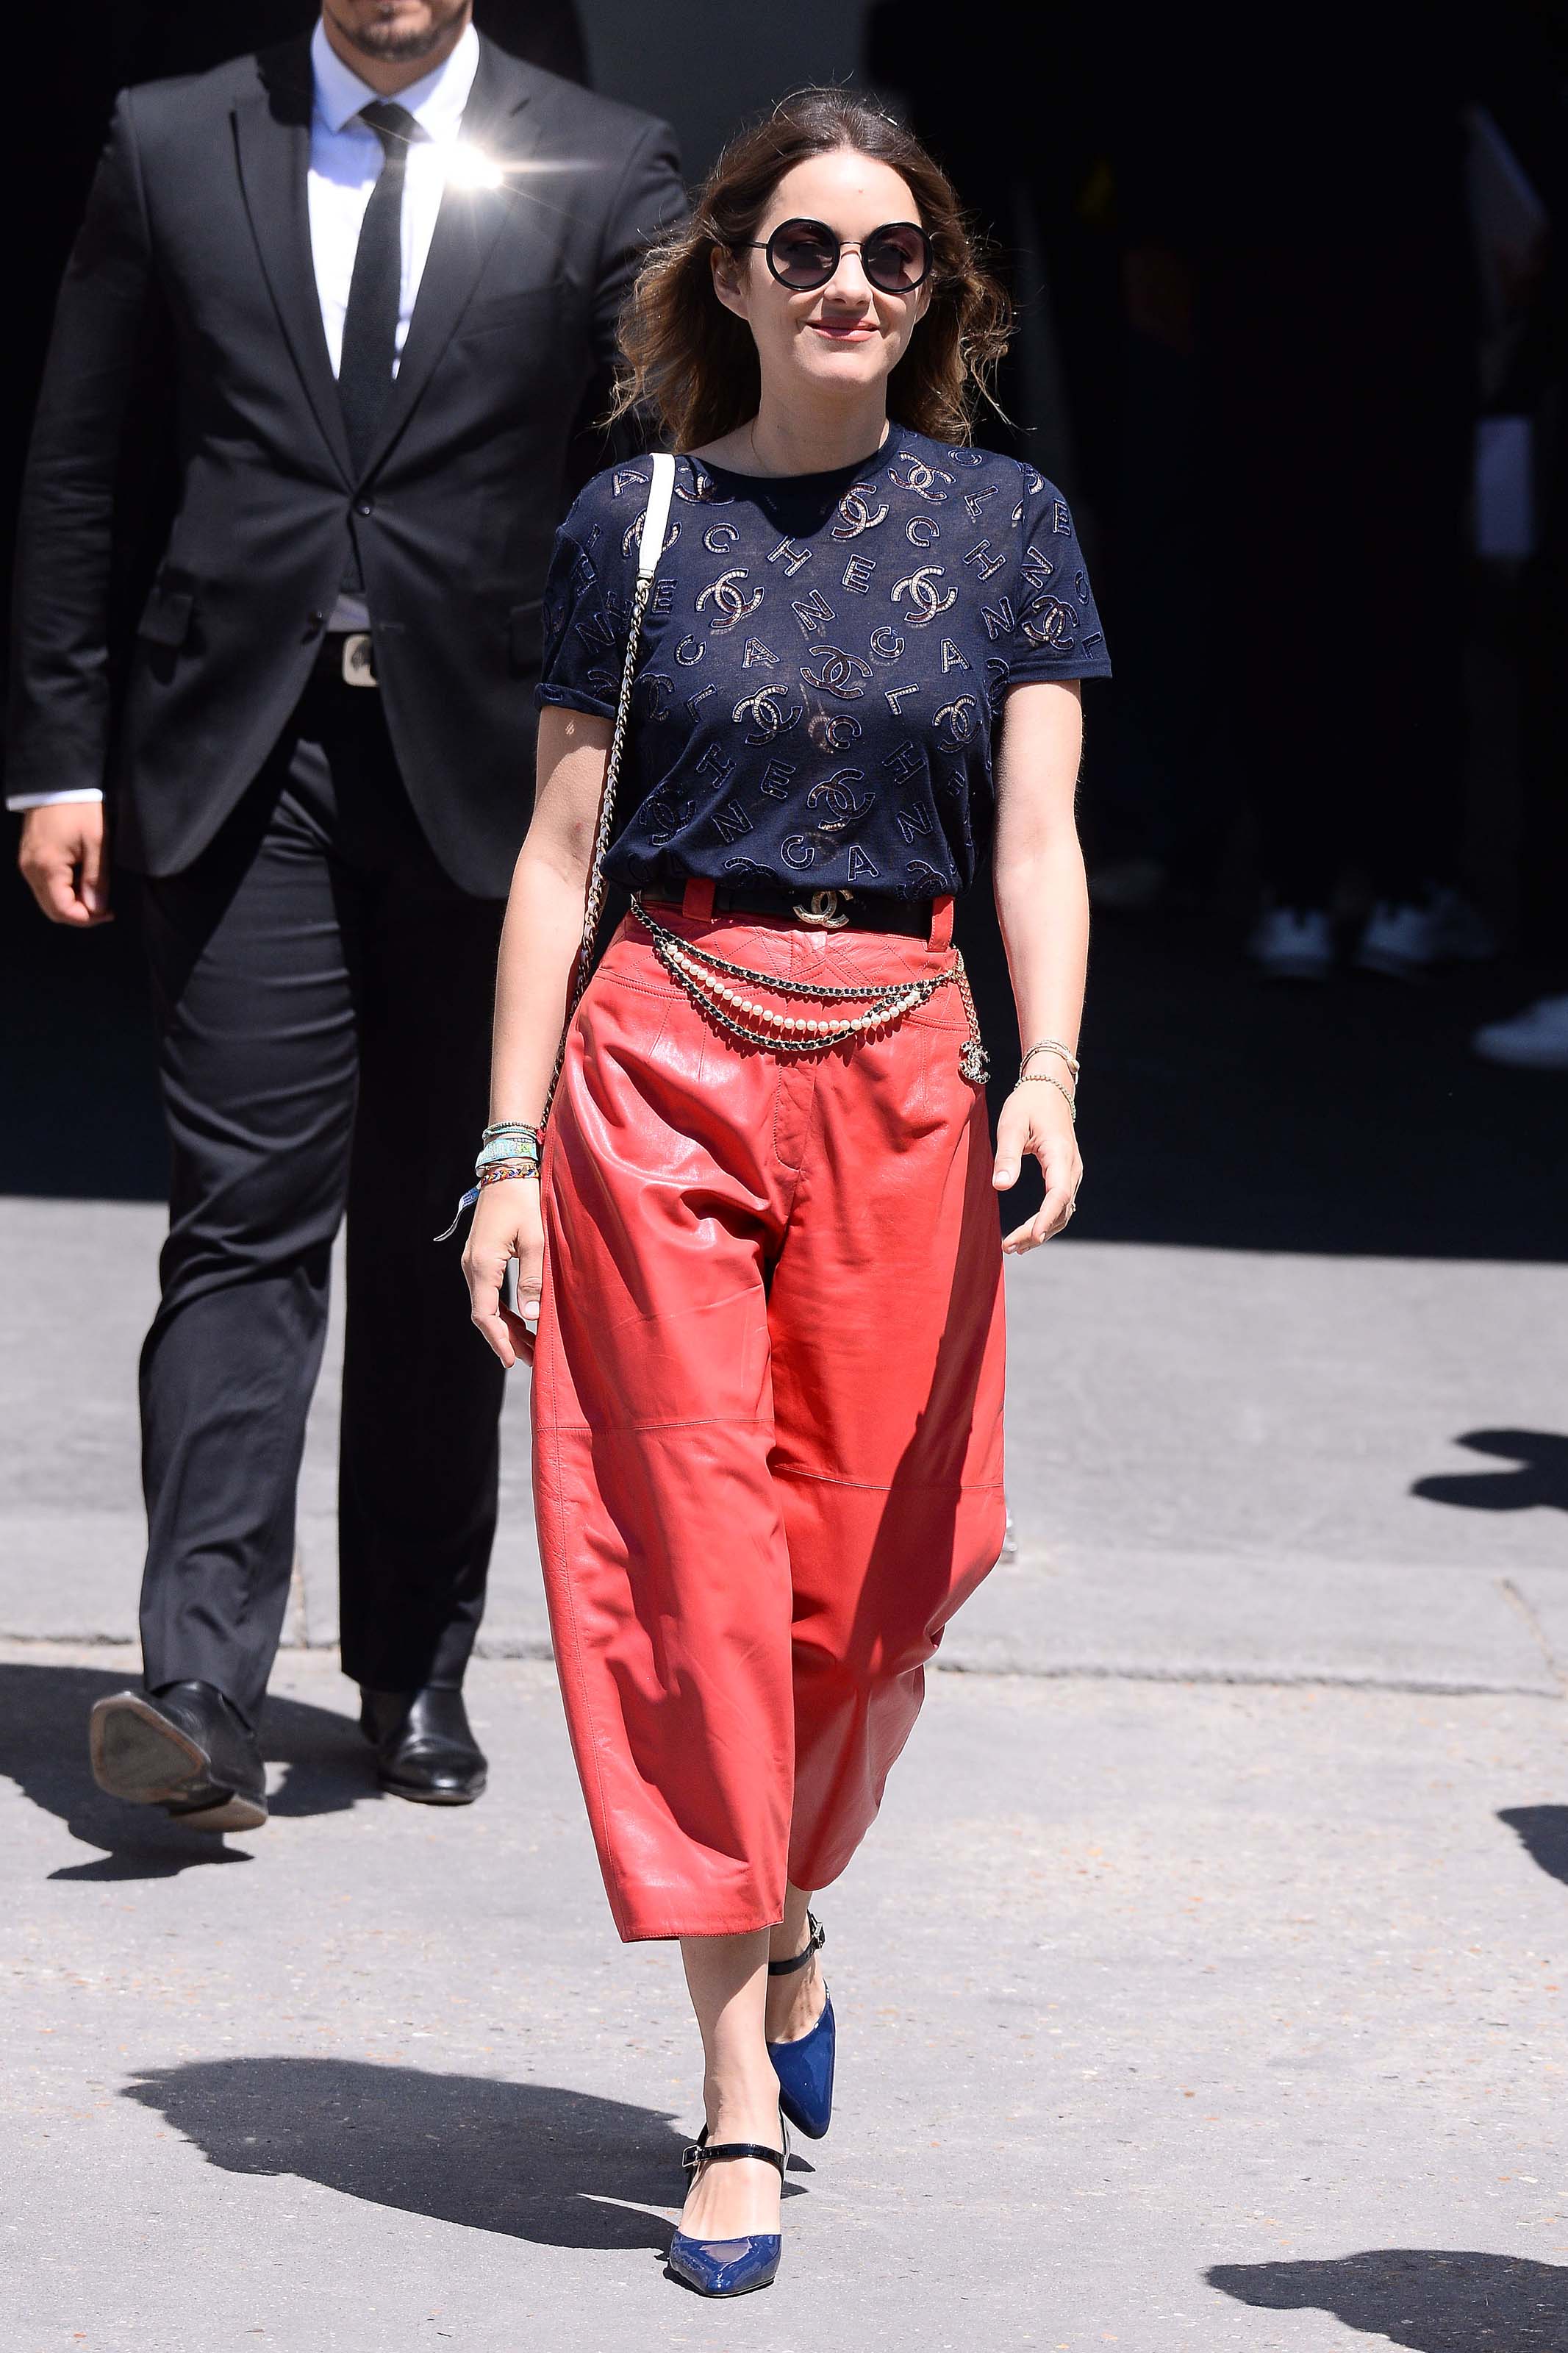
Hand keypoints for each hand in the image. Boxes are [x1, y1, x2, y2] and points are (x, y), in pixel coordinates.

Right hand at [17, 802, 111, 925]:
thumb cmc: (80, 808)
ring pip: (48, 900)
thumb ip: (96, 879)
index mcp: (47, 867)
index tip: (109, 913)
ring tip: (96, 892)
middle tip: (105, 907)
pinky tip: (82, 880)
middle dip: (80, 914)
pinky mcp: (29, 858)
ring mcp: (27, 864)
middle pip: (53, 910)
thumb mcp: (97, 843)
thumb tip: (97, 909)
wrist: (59, 782)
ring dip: (73, 902)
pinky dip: (64, 890)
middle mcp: (30, 870)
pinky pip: (45, 886)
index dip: (87, 919)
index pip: (63, 911)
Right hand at [462, 1175, 542, 1366]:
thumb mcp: (535, 1239)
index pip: (485, 1314)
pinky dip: (504, 1310)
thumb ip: (533, 1278)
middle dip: (507, 1339)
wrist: (507, 1169)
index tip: (512, 1361)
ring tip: (530, 1348)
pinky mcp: (481, 1257)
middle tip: (530, 1361)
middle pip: (485, 1314)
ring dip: (507, 1326)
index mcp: (482, 1265)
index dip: (498, 1340)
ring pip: (487, 1305)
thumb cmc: (524, 1201)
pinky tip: (521, 1322)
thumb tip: (532, 1317)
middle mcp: (472, 1266)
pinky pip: (490, 1292)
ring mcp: (474, 1262)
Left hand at [992, 1081, 1081, 1252]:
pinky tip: (1029, 1233)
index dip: (1045, 1219)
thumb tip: (1001, 1187)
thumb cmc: (1027, 1104)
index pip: (1058, 1195)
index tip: (1032, 1238)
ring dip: (1042, 1231)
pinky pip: (1061, 1204)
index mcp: (1060, 1155)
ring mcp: (1072, 1172)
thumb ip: (1007, 1157)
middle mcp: (1072, 1167)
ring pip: (1063, 1211)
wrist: (1049, 1087)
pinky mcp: (1066, 1174)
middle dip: (1036, 1232)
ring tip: (1014, 1247)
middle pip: (1061, 1209)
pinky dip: (1046, 1221)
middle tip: (1008, 1247)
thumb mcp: (1011, 1126)